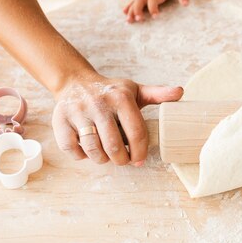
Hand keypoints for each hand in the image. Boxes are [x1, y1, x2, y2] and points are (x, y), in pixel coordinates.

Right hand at [52, 73, 182, 165]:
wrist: (75, 82)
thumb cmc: (110, 91)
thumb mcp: (135, 90)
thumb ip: (158, 94)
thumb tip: (180, 92)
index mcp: (121, 98)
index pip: (136, 132)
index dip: (140, 151)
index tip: (140, 160)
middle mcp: (99, 104)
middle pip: (114, 145)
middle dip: (121, 160)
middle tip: (123, 160)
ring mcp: (78, 112)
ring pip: (93, 150)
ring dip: (102, 159)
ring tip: (107, 156)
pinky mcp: (60, 121)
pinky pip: (72, 149)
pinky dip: (81, 156)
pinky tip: (88, 150)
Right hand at [123, 0, 188, 22]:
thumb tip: (186, 4)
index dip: (153, 7)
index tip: (155, 16)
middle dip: (138, 9)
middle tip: (138, 19)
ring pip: (135, 0)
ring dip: (131, 10)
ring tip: (129, 20)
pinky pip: (133, 0)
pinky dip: (129, 6)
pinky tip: (125, 13)